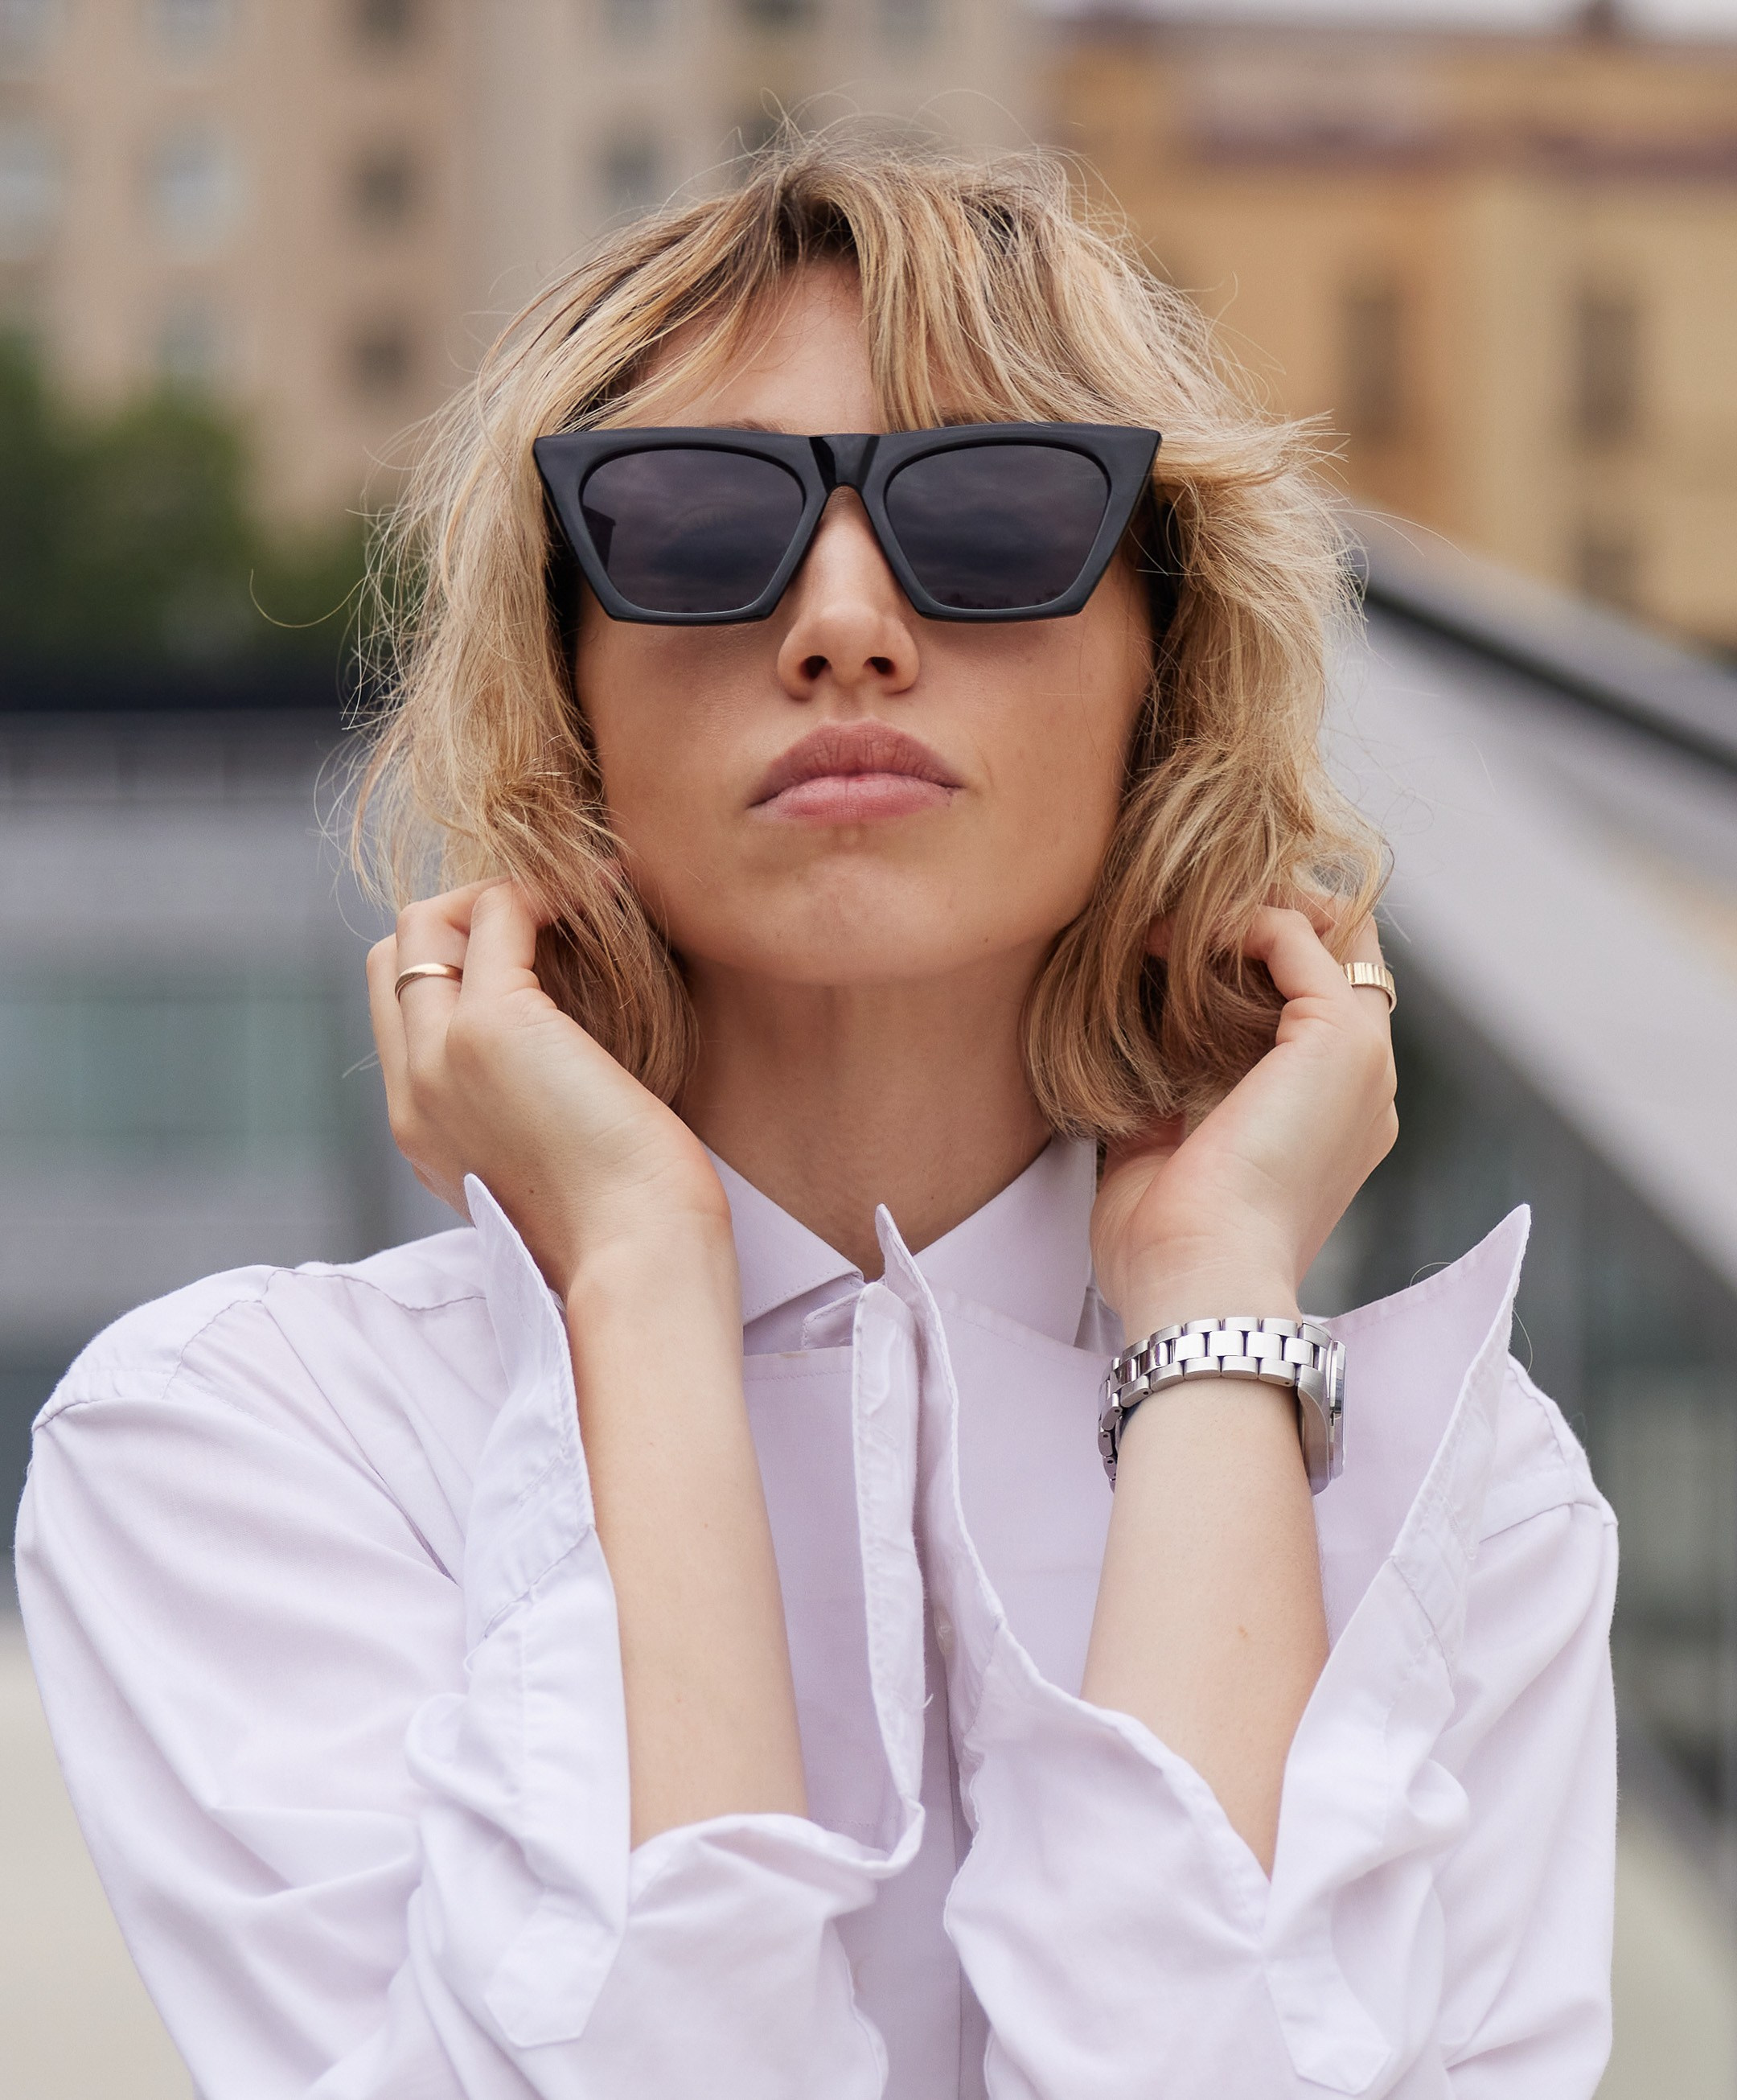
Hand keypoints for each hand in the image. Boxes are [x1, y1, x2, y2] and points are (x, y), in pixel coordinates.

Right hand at [366, 882, 730, 1297]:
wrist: (638, 1263)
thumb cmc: (630, 1223)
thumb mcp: (556, 1163)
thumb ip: (531, 1108)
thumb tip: (573, 1049)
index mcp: (423, 1132)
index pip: (399, 1010)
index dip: (456, 966)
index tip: (539, 957)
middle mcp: (414, 1094)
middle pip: (395, 958)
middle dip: (463, 921)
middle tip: (553, 920)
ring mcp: (441, 1057)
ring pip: (425, 923)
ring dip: (498, 896)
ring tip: (579, 900)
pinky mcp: (492, 1028)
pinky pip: (496, 914)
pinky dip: (544, 892)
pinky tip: (603, 897)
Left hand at [1090, 906, 1396, 1336]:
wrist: (1196, 1277)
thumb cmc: (1169, 1249)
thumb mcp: (1164, 1157)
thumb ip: (1166, 1102)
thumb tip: (1132, 1056)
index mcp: (1332, 1126)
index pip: (1319, 1013)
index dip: (1259, 966)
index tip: (1173, 953)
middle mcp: (1363, 1090)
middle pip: (1342, 960)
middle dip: (1268, 921)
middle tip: (1179, 918)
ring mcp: (1364, 1063)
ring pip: (1331, 936)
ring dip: (1247, 914)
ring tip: (1166, 922)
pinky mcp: (1342, 1040)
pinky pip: (1300, 939)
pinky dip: (1239, 921)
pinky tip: (1174, 939)